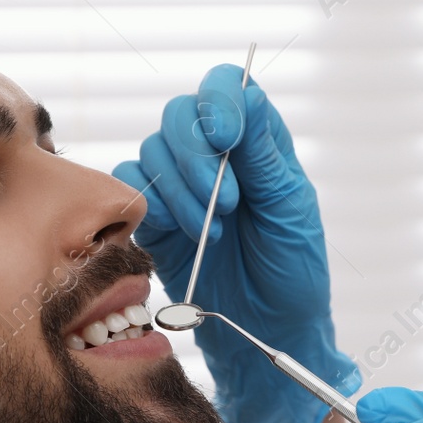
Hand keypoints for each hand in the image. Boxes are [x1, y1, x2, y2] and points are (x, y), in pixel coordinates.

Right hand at [113, 65, 358, 422]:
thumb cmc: (292, 274)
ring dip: (180, 190)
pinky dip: (148, 204)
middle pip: (182, 115)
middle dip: (197, 156)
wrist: (266, 333)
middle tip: (226, 204)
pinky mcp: (155, 218)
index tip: (228, 139)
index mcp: (258, 145)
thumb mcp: (291, 212)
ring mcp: (182, 186)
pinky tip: (176, 233)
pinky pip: (129, 188)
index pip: (229, 89)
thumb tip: (246, 98)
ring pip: (154, 149)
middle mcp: (217, 157)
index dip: (221, 101)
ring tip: (211, 232)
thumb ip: (265, 156)